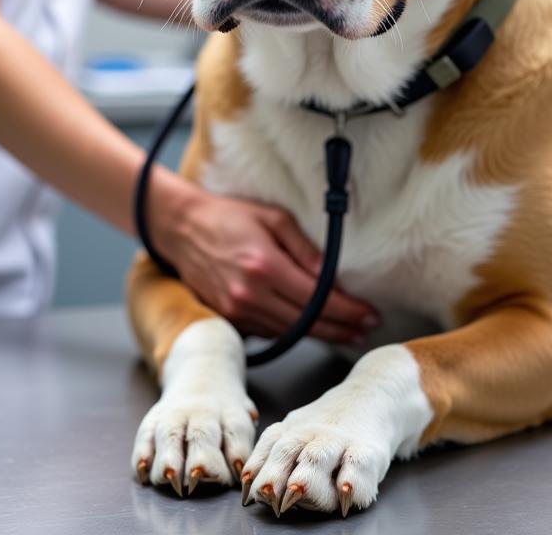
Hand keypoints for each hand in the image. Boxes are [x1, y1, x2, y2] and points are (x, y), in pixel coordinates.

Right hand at [153, 184, 379, 343]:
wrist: (182, 229)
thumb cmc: (229, 217)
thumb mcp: (273, 218)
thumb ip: (305, 249)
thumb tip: (332, 278)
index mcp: (264, 266)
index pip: (317, 298)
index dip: (348, 311)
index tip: (370, 315)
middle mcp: (250, 294)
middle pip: (307, 323)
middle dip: (342, 328)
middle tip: (366, 329)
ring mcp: (237, 310)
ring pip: (290, 333)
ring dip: (321, 334)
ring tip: (347, 332)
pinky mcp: (229, 318)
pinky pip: (270, 332)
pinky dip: (294, 331)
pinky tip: (312, 326)